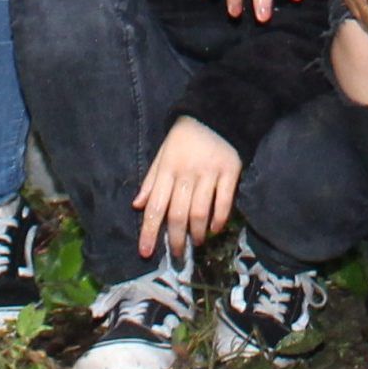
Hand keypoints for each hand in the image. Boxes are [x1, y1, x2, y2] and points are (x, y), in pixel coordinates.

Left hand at [132, 117, 244, 258]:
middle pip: (178, 214)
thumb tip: (137, 205)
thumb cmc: (184, 137)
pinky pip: (224, 202)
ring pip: (200, 212)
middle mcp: (187, 173)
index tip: (145, 252)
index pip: (155, 206)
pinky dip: (219, 220)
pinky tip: (215, 229)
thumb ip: (151, 180)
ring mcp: (209, 173)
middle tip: (176, 255)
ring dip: (197, 233)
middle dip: (175, 240)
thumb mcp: (162, 154)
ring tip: (196, 243)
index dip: (149, 231)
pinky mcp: (230, 172)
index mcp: (167, 169)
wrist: (216, 113)